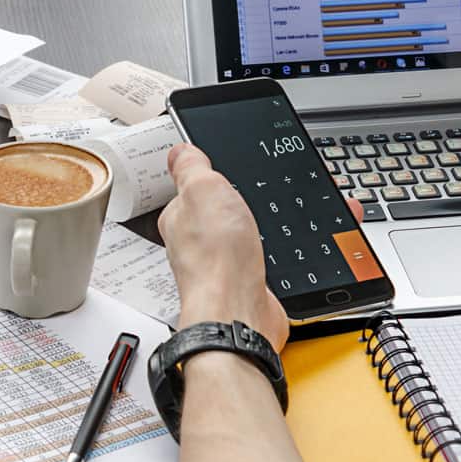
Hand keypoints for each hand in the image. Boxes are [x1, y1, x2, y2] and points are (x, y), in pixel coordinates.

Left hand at [158, 144, 362, 351]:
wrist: (238, 312)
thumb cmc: (216, 258)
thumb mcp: (204, 189)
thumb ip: (193, 167)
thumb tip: (180, 150)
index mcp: (181, 216)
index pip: (193, 189)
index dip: (213, 178)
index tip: (229, 172)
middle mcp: (197, 243)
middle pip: (219, 212)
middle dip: (241, 202)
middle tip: (259, 193)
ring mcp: (222, 264)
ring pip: (242, 235)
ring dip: (259, 226)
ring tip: (274, 217)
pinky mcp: (245, 282)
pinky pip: (259, 258)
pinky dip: (271, 251)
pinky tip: (280, 247)